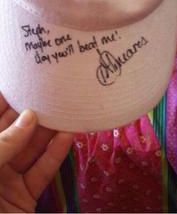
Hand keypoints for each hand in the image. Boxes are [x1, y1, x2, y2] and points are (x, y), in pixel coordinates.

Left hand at [0, 94, 73, 211]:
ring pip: (28, 150)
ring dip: (47, 130)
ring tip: (65, 108)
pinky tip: (67, 135)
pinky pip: (41, 171)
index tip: (17, 80)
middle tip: (49, 90)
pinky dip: (55, 154)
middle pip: (8, 133)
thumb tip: (29, 117)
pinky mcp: (23, 197)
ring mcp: (4, 182)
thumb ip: (1, 144)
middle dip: (27, 112)